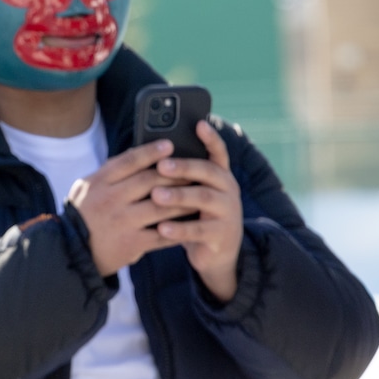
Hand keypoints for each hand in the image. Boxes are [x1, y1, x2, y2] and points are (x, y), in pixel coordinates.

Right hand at [67, 139, 194, 275]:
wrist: (71, 251)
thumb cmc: (83, 215)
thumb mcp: (86, 188)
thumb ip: (109, 173)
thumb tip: (139, 154)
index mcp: (98, 182)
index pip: (129, 161)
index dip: (151, 152)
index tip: (169, 145)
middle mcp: (110, 199)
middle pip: (150, 181)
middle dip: (175, 175)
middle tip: (193, 170)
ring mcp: (122, 222)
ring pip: (161, 207)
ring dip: (184, 200)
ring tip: (198, 195)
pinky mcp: (131, 243)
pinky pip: (162, 233)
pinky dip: (178, 227)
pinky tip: (190, 223)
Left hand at [149, 119, 242, 301]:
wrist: (215, 254)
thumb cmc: (194, 215)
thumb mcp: (191, 192)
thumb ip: (179, 176)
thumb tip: (151, 153)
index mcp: (219, 175)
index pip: (218, 152)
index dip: (210, 138)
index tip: (199, 123)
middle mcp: (228, 189)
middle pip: (208, 172)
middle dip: (184, 167)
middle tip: (161, 166)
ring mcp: (228, 213)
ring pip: (203, 199)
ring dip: (179, 196)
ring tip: (156, 196)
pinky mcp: (221, 236)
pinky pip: (198, 230)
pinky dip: (179, 229)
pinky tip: (161, 227)